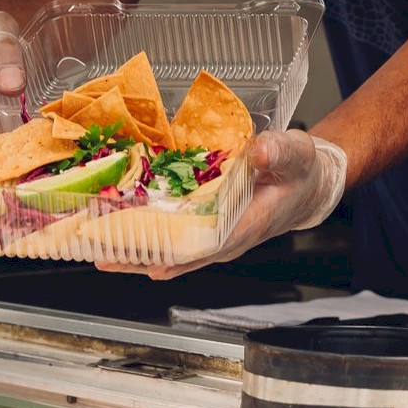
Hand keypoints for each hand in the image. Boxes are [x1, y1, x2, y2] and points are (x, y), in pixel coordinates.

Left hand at [97, 130, 346, 278]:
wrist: (308, 183)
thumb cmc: (300, 172)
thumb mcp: (296, 153)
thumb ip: (278, 150)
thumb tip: (258, 149)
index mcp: (247, 224)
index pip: (206, 246)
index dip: (172, 254)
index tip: (143, 258)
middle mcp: (226, 238)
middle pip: (177, 258)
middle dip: (138, 257)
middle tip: (101, 252)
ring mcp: (215, 237)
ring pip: (170, 254)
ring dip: (136, 252)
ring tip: (99, 248)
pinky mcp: (206, 229)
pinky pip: (173, 241)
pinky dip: (147, 238)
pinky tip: (123, 231)